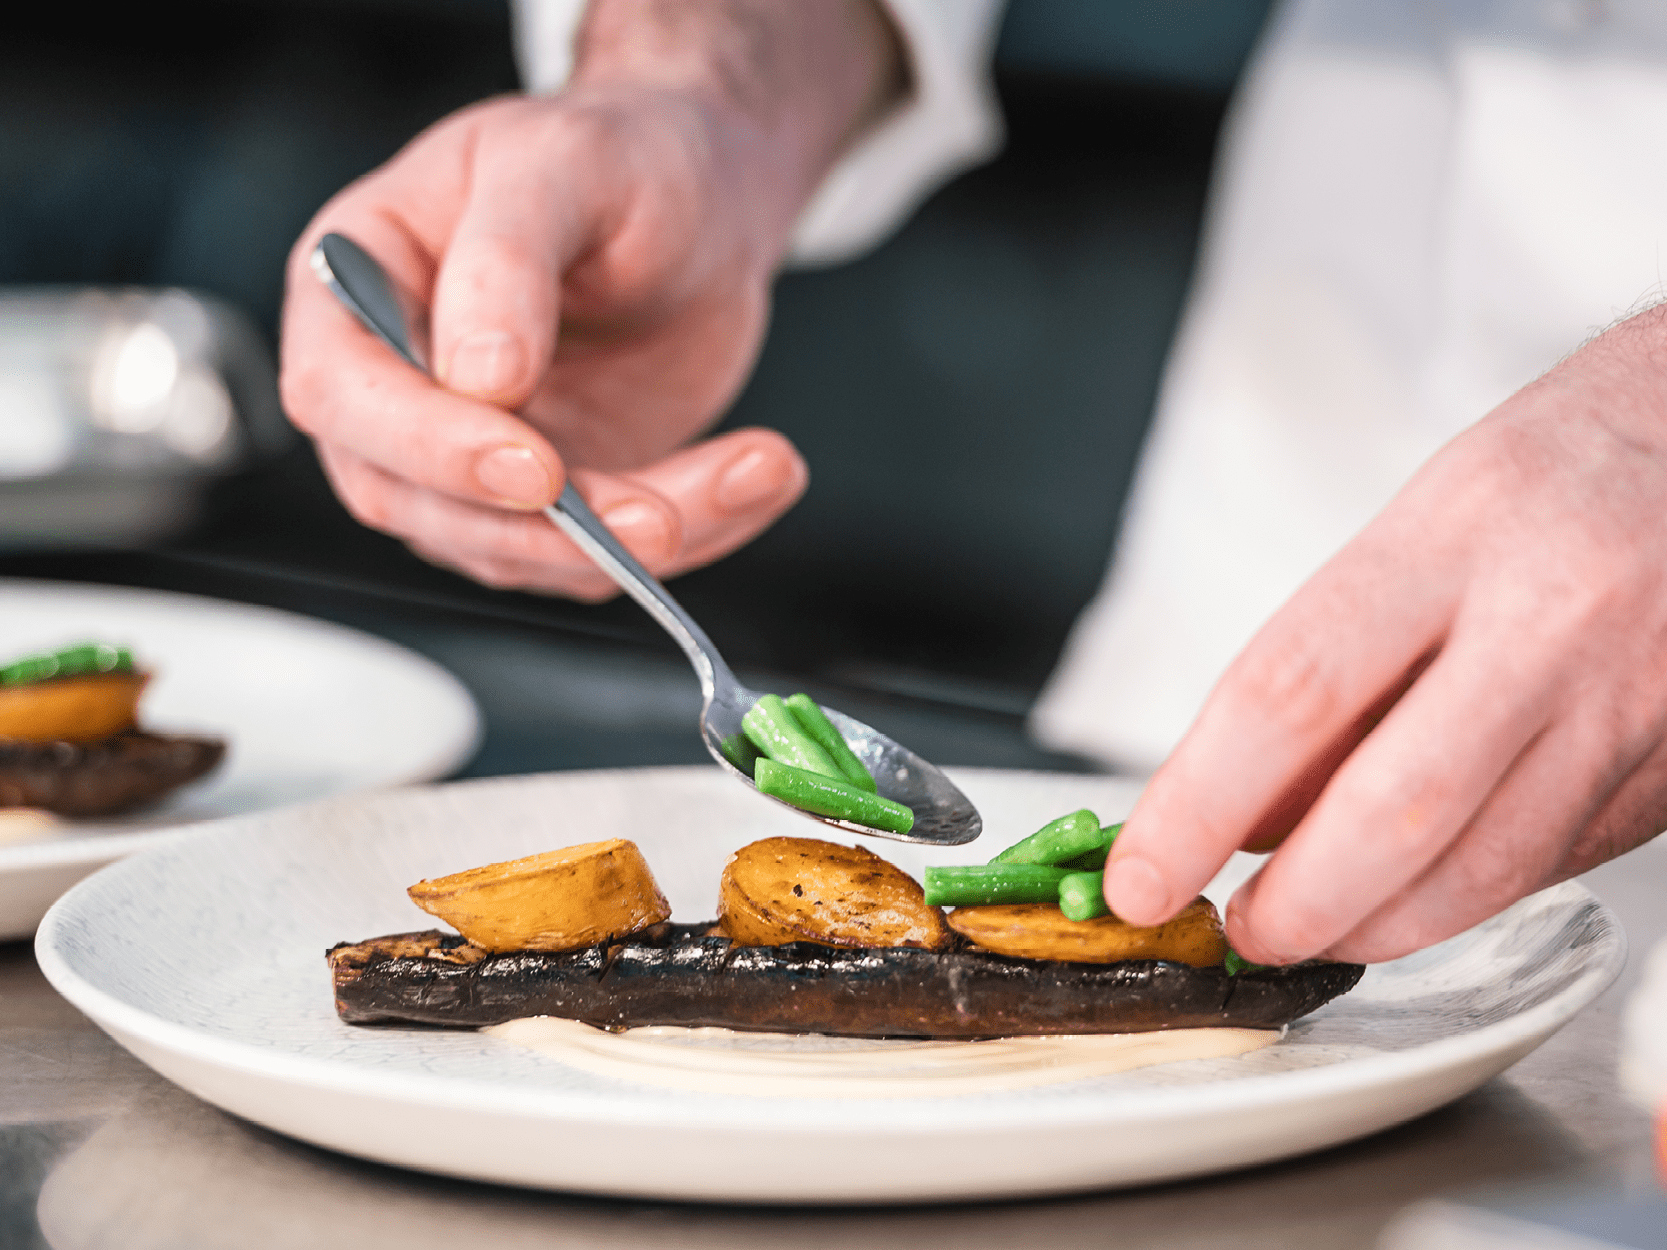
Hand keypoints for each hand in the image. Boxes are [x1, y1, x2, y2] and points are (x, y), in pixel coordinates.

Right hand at [279, 1, 900, 599]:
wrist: (697, 199)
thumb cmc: (614, 157)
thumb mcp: (560, 164)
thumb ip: (506, 259)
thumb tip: (480, 376)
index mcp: (354, 286)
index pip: (342, 395)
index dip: (430, 446)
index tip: (533, 466)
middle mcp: (396, 391)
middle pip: (426, 506)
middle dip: (553, 530)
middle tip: (663, 518)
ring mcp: (470, 462)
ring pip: (529, 552)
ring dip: (646, 536)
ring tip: (760, 468)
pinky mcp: (553, 505)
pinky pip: (607, 554)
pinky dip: (697, 530)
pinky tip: (762, 476)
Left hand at [1104, 308, 1666, 962]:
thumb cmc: (1556, 475)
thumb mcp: (1420, 527)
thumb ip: (1336, 670)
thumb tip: (1246, 812)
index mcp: (1455, 533)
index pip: (1288, 693)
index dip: (1197, 805)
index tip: (1142, 874)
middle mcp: (1550, 619)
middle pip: (1392, 810)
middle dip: (1294, 902)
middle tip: (1236, 929)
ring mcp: (1628, 702)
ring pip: (1482, 869)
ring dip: (1373, 926)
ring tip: (1307, 927)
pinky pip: (1548, 868)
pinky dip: (1459, 900)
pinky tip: (1406, 897)